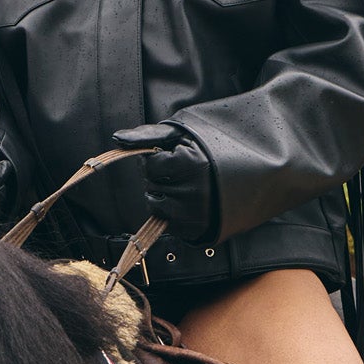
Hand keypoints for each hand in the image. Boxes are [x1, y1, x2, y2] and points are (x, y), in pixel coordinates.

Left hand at [111, 123, 216, 240]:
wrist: (246, 174)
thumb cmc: (207, 150)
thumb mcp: (181, 135)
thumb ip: (147, 135)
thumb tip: (116, 138)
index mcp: (192, 163)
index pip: (150, 166)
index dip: (155, 160)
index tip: (171, 157)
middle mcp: (195, 190)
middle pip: (151, 186)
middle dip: (159, 178)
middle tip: (181, 173)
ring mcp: (197, 212)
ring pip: (155, 206)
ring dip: (162, 196)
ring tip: (183, 186)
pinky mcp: (197, 228)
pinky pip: (166, 223)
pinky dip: (170, 212)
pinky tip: (186, 201)